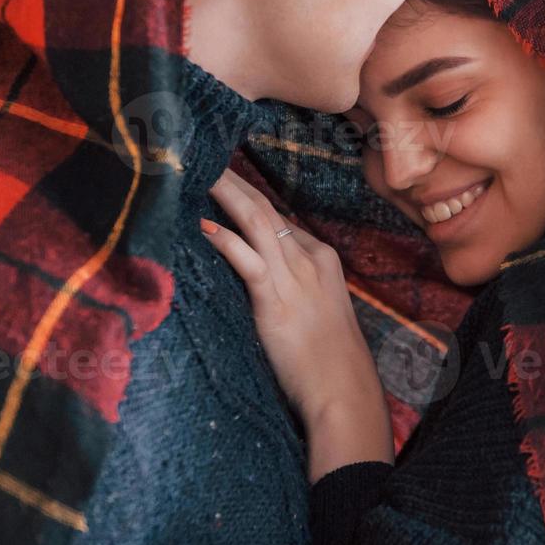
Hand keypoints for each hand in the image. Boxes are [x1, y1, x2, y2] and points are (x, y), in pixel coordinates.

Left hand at [202, 168, 392, 479]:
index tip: (221, 179)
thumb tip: (262, 277)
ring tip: (200, 171)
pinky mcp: (276, 299)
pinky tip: (205, 225)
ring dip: (227, 195)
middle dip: (235, 181)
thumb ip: (294, 287)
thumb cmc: (329, 359)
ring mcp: (295, 277)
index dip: (248, 197)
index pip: (279, 218)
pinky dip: (226, 240)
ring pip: (257, 223)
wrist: (344, 389)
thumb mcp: (317, 311)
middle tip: (205, 155)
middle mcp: (309, 259)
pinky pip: (249, 260)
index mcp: (321, 259)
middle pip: (266, 209)